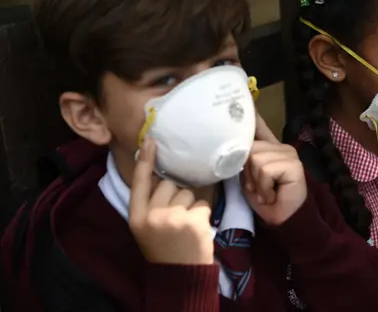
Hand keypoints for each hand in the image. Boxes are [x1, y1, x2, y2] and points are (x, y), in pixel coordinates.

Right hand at [129, 138, 213, 264]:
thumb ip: (150, 203)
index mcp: (136, 216)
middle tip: (176, 217)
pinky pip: (203, 203)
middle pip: (169, 184)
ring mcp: (172, 218)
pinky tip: (197, 230)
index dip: (145, 161)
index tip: (150, 140)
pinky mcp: (193, 221)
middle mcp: (151, 215)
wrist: (180, 274)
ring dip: (192, 205)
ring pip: (188, 192)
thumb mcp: (147, 226)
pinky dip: (204, 214)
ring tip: (186, 225)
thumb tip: (161, 174)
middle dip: (176, 195)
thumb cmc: (164, 247)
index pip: (139, 182)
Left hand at [242, 114, 306, 225]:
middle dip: (248, 173)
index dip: (251, 113)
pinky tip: (272, 193)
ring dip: (255, 182)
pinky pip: (266, 170)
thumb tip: (233, 141)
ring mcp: (289, 154)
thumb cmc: (265, 199)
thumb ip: (245, 158)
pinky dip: (264, 186)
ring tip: (264, 191)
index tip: (244, 97)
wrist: (283, 219)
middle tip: (257, 187)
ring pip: (256, 159)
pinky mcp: (293, 165)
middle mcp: (281, 146)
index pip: (258, 125)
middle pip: (251, 148)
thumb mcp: (249, 176)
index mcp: (270, 146)